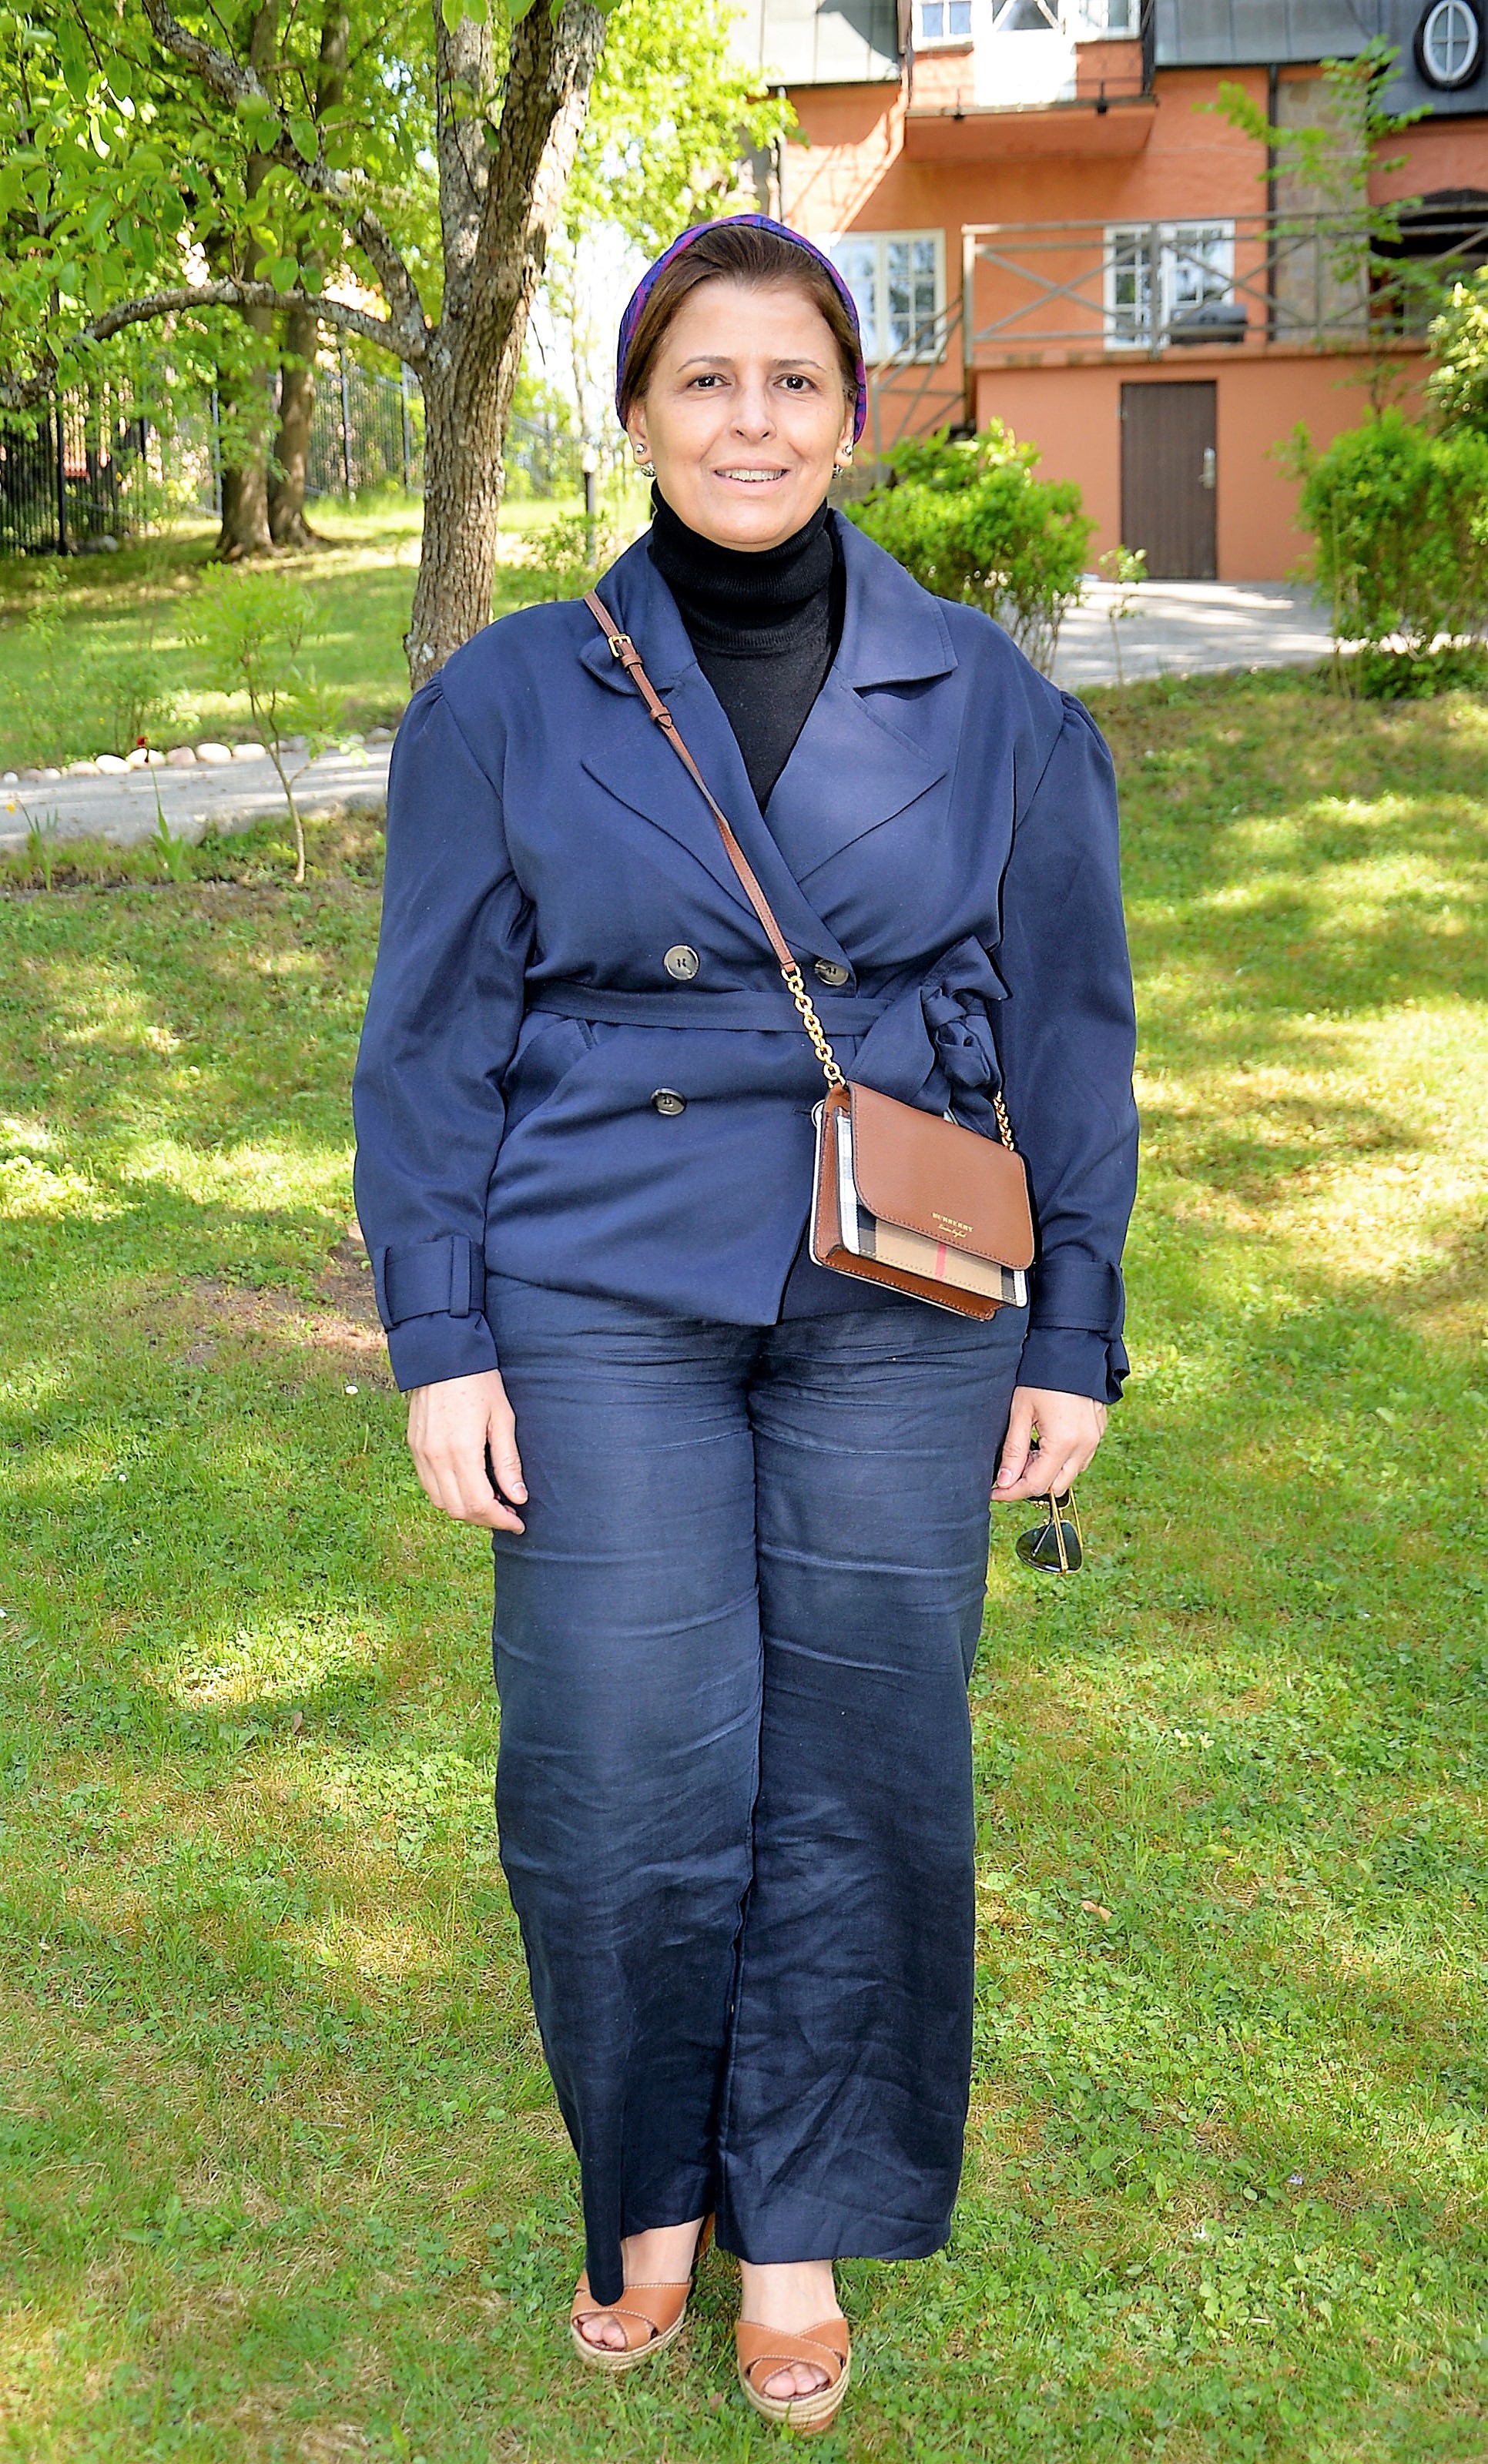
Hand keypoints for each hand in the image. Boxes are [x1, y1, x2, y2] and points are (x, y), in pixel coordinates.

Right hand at [406, 1368, 526, 1532]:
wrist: (442, 1355)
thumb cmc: (478, 1382)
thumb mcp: (503, 1419)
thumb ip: (508, 1462)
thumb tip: (517, 1497)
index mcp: (461, 1451)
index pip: (479, 1504)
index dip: (501, 1520)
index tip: (518, 1522)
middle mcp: (436, 1458)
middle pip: (459, 1510)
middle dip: (485, 1519)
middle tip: (508, 1512)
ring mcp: (421, 1453)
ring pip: (441, 1502)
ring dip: (466, 1509)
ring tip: (490, 1500)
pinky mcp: (414, 1447)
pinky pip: (429, 1485)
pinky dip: (449, 1495)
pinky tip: (468, 1484)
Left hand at [993, 1385, 1106, 1503]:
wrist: (1072, 1348)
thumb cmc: (1041, 1376)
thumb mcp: (1020, 1412)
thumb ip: (1014, 1450)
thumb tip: (1004, 1482)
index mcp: (1064, 1443)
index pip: (1037, 1485)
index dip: (1013, 1492)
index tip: (994, 1492)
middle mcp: (1085, 1445)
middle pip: (1056, 1486)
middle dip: (1030, 1483)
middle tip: (1009, 1470)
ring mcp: (1095, 1438)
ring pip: (1070, 1473)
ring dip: (1048, 1471)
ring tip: (1028, 1450)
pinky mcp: (1099, 1430)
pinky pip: (1081, 1457)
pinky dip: (1062, 1458)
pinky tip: (1046, 1441)